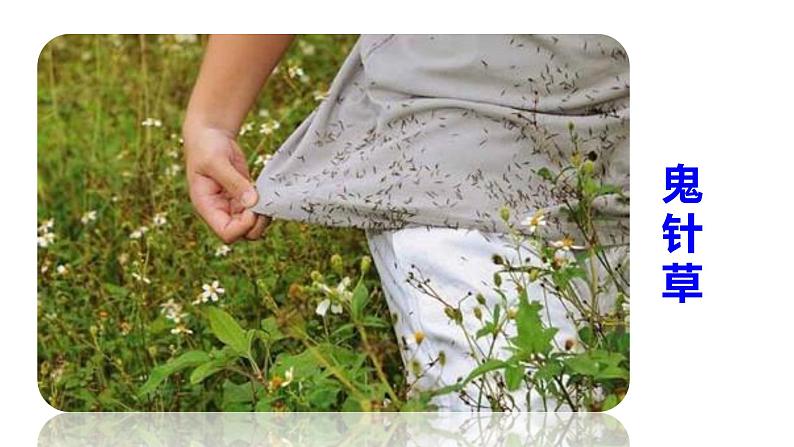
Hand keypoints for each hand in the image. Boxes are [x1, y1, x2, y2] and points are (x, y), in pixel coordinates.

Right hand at [184, 126, 269, 242]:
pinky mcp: (244, 197)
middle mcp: (220, 211)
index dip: (243, 227)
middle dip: (256, 224)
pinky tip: (267, 193)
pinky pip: (257, 211)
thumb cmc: (206, 147)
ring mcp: (232, 205)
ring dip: (263, 217)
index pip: (227, 233)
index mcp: (207, 207)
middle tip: (264, 204)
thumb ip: (234, 183)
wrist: (210, 135)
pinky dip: (265, 207)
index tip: (252, 209)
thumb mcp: (216, 162)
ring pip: (252, 225)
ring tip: (267, 198)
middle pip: (242, 234)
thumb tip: (252, 203)